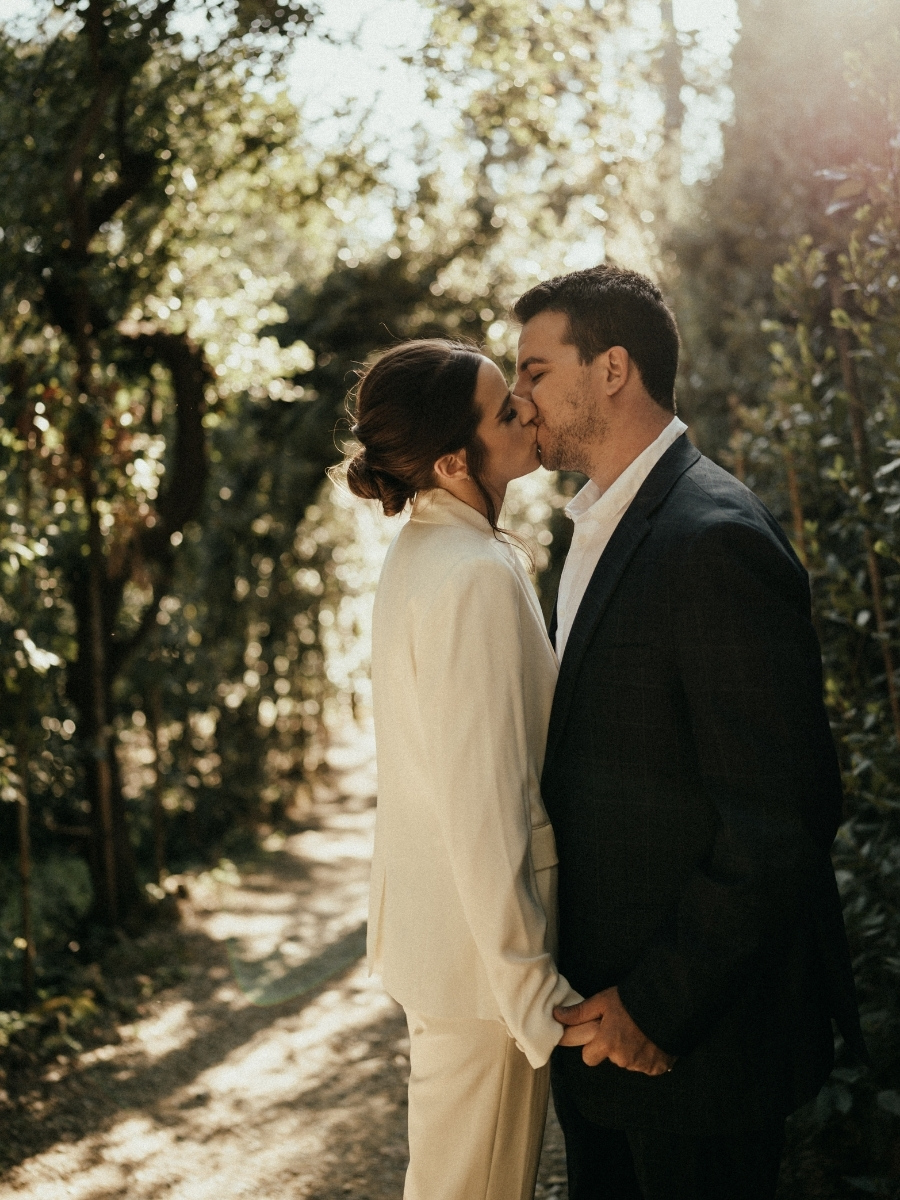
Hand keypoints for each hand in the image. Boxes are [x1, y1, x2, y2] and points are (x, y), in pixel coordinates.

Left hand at [553, 987, 675, 1075]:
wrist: (667, 1003)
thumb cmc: (631, 1001)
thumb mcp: (602, 1002)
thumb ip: (579, 1013)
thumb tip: (556, 1016)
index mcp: (606, 1044)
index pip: (588, 1057)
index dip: (593, 1045)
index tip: (601, 1033)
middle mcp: (623, 1059)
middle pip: (610, 1059)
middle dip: (614, 1047)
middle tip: (624, 1027)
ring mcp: (641, 1065)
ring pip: (629, 1062)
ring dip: (632, 1051)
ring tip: (640, 1031)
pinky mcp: (658, 1068)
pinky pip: (647, 1066)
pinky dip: (648, 1056)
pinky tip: (652, 1039)